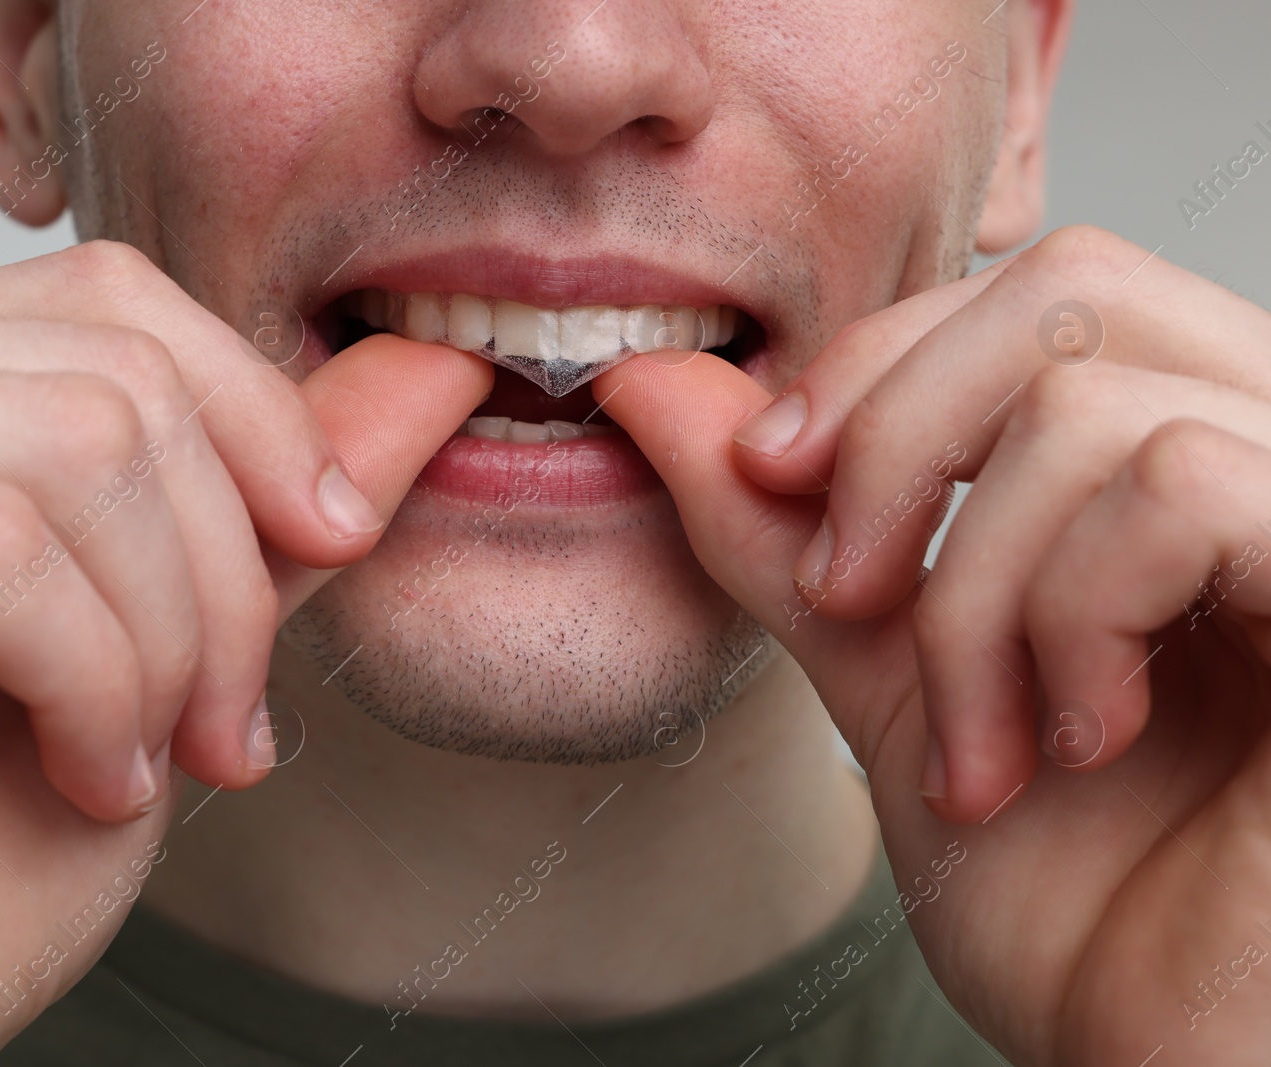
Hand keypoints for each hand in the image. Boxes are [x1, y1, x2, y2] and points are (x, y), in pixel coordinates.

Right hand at [0, 240, 489, 1065]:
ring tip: (147, 760)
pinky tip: (79, 776)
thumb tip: (423, 378)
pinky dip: (91, 679)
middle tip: (229, 723)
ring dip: (167, 636)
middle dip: (227, 565)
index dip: (249, 413)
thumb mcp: (162, 643)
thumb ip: (270, 501)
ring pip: (74, 448)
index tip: (329, 537)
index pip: (99, 299)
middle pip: (108, 373)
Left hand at [598, 226, 1270, 1064]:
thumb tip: (657, 389)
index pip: (1037, 292)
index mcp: (1197, 465)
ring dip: (976, 595)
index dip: (880, 361)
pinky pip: (1180, 482)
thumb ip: (792, 536)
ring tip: (990, 744)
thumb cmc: (1084, 907)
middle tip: (846, 590)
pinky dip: (1070, 613)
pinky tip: (1085, 738)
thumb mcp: (901, 684)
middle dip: (897, 437)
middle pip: (1070, 290)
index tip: (772, 472)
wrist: (1179, 1058)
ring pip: (1094, 401)